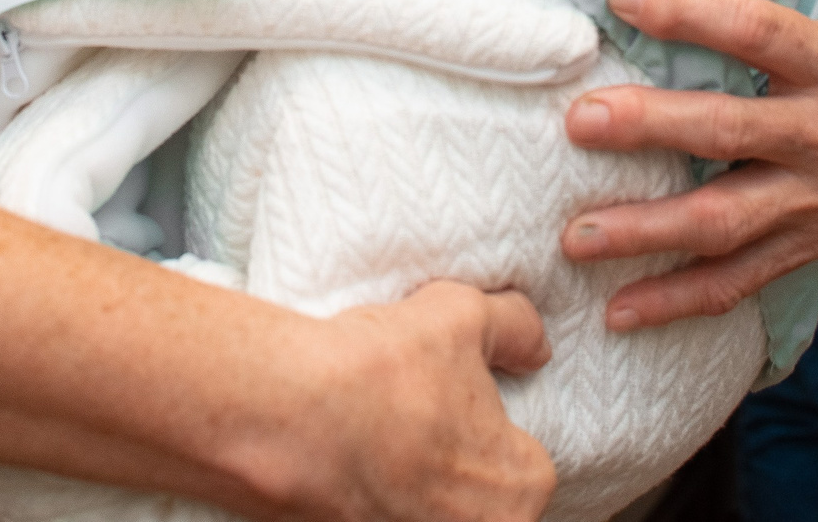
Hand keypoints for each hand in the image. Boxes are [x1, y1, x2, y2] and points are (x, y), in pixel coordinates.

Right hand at [274, 281, 554, 521]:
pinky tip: (339, 457)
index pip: (525, 463)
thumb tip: (533, 345)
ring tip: (372, 434)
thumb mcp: (463, 315)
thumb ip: (515, 327)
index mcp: (518, 493)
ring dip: (405, 481)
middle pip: (474, 495)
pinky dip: (361, 491)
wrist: (285, 415)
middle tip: (413, 418)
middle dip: (449, 462)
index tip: (456, 401)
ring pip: (421, 509)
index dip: (490, 426)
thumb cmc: (385, 372)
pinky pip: (373, 512)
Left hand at [558, 0, 817, 329]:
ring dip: (650, 234)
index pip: (761, 36)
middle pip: (731, 137)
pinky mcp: (802, 242)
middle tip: (581, 120)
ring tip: (577, 235)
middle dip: (654, 130)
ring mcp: (812, 201)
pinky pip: (739, 280)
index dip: (696, 14)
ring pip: (726, 224)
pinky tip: (619, 310)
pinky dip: (681, 302)